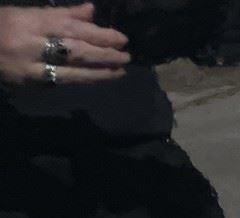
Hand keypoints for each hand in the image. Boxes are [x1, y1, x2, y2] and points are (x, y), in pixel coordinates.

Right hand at [0, 3, 128, 85]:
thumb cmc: (3, 25)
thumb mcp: (27, 13)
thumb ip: (60, 14)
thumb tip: (90, 10)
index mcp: (30, 22)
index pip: (72, 28)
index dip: (99, 34)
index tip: (121, 38)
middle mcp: (30, 44)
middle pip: (75, 50)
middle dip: (104, 54)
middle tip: (126, 56)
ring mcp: (29, 66)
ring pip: (71, 72)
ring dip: (99, 73)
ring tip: (120, 71)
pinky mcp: (28, 83)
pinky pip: (59, 81)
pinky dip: (81, 79)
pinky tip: (98, 78)